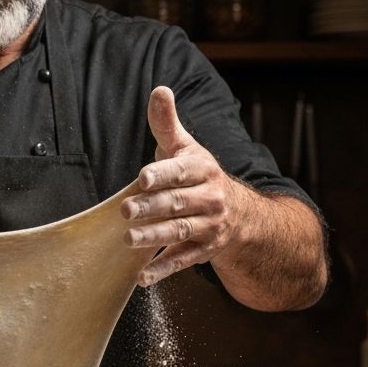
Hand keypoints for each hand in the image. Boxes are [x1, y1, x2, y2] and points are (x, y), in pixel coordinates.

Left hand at [120, 86, 251, 287]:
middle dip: (152, 207)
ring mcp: (209, 227)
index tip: (142, 178)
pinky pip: (183, 260)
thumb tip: (159, 89)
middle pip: (178, 203)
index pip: (181, 171)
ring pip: (181, 232)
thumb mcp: (186, 148)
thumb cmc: (199, 175)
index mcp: (203, 169)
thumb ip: (167, 123)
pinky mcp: (203, 251)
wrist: (241, 215)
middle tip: (125, 210)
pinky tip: (142, 277)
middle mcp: (211, 198)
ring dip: (155, 237)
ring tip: (129, 240)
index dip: (162, 175)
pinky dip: (162, 270)